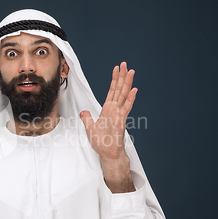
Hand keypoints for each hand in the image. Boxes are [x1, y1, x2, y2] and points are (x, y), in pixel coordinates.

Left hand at [80, 62, 136, 191]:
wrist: (107, 153)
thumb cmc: (101, 142)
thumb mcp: (89, 127)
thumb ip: (87, 118)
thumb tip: (83, 112)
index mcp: (107, 109)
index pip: (111, 91)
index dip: (114, 80)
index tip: (116, 69)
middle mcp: (114, 110)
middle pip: (119, 89)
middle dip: (121, 76)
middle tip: (124, 64)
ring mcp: (119, 114)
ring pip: (124, 95)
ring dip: (127, 83)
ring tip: (131, 71)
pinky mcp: (121, 120)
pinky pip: (126, 107)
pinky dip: (130, 98)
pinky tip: (134, 90)